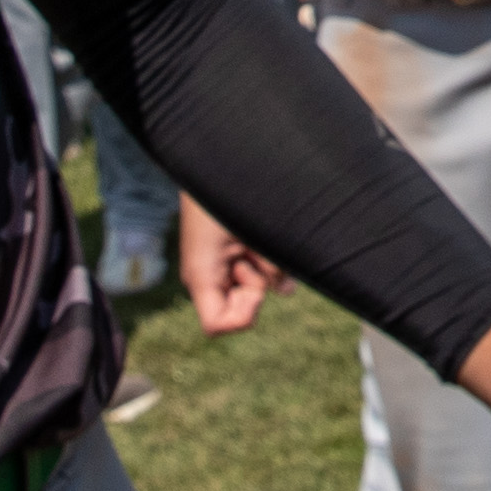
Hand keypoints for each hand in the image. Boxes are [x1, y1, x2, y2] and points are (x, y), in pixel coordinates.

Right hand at [176, 200, 283, 334]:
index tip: (256, 290)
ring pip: (257, 285)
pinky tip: (259, 236)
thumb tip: (288, 290)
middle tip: (252, 251)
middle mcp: (209, 278)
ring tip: (253, 235)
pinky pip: (258, 269)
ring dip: (265, 265)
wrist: (213, 165)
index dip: (242, 316)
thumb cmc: (225, 195)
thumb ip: (271, 265)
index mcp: (202, 276)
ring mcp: (220, 267)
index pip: (216, 326)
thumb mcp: (253, 232)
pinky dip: (266, 257)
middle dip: (259, 284)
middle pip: (242, 306)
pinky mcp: (232, 254)